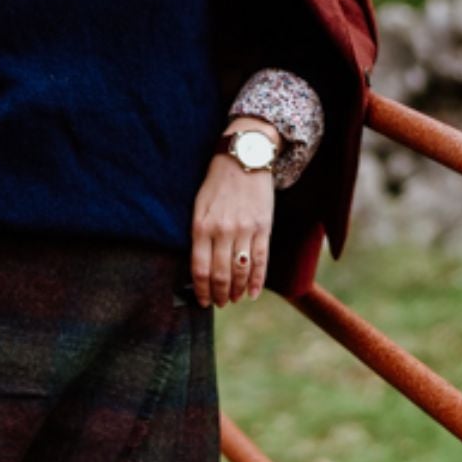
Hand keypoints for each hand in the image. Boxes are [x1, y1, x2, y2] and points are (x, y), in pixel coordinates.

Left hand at [191, 137, 276, 305]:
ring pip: (240, 271)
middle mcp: (222, 231)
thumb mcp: (199, 206)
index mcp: (201, 227)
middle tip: (219, 303)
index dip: (202, 290)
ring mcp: (245, 230)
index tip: (203, 301)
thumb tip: (200, 267)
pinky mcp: (263, 228)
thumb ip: (198, 235)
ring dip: (236, 291)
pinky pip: (261, 261)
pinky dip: (256, 281)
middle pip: (220, 275)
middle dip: (219, 295)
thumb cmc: (217, 184)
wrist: (244, 158)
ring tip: (233, 299)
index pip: (200, 269)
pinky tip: (252, 294)